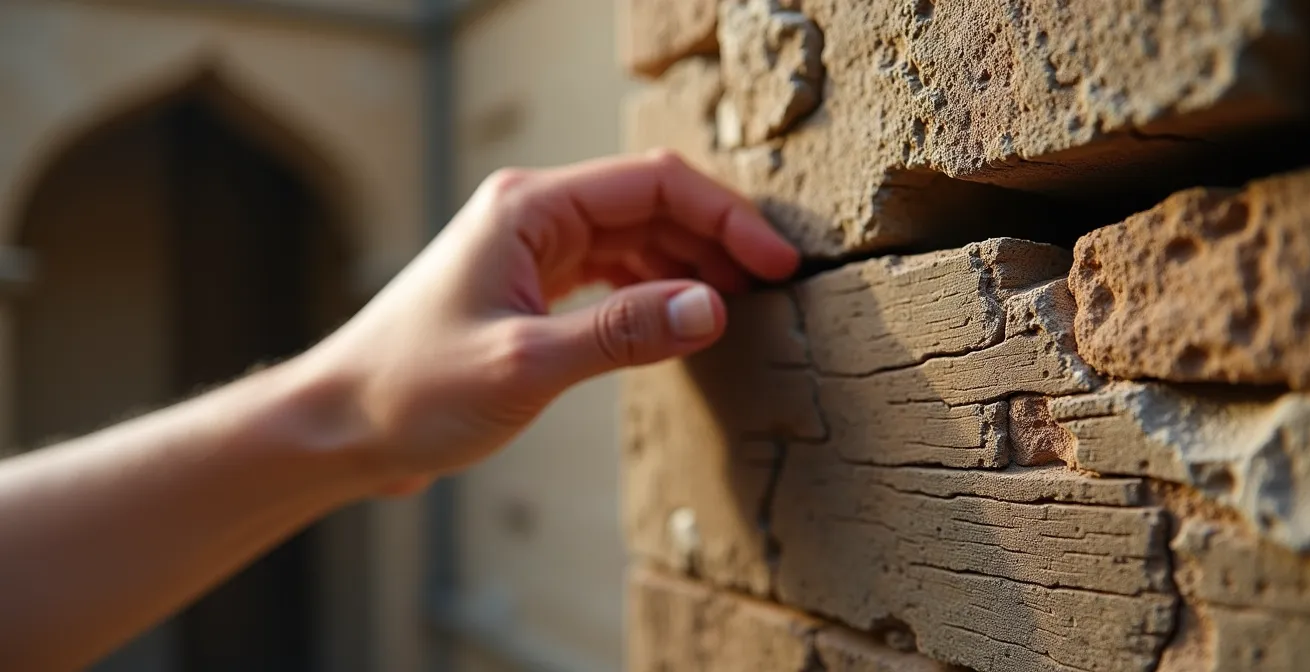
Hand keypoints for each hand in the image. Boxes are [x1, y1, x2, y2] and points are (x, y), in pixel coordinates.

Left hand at [296, 151, 798, 493]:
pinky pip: (612, 273)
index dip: (726, 218)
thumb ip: (622, 333)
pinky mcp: (531, 287)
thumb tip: (712, 307)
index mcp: (530, 206)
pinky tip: (681, 320)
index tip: (778, 263)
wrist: (340, 425)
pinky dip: (653, 291)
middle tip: (775, 289)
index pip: (654, 184)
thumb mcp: (526, 363)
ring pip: (636, 238)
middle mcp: (534, 214)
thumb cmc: (412, 388)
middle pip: (651, 205)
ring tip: (740, 306)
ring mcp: (532, 249)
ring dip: (689, 265)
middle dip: (716, 240)